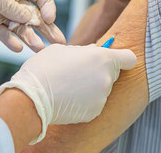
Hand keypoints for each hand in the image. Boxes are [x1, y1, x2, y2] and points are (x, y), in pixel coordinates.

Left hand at [0, 0, 65, 51]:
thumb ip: (10, 6)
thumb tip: (30, 18)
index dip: (48, 5)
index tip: (48, 19)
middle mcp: (10, 0)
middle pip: (35, 14)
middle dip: (48, 28)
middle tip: (59, 42)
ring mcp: (1, 14)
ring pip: (22, 28)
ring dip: (32, 38)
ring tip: (41, 50)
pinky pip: (6, 36)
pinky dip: (12, 42)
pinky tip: (18, 48)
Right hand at [0, 44, 136, 143]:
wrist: (32, 98)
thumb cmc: (44, 69)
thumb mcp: (61, 49)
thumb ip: (83, 50)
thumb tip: (92, 50)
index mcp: (101, 58)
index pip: (129, 58)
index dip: (122, 58)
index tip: (115, 60)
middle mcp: (106, 78)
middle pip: (112, 73)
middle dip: (100, 71)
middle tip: (79, 71)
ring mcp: (102, 97)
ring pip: (102, 88)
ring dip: (91, 86)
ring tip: (70, 85)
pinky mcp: (95, 112)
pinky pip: (95, 102)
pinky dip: (86, 100)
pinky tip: (69, 97)